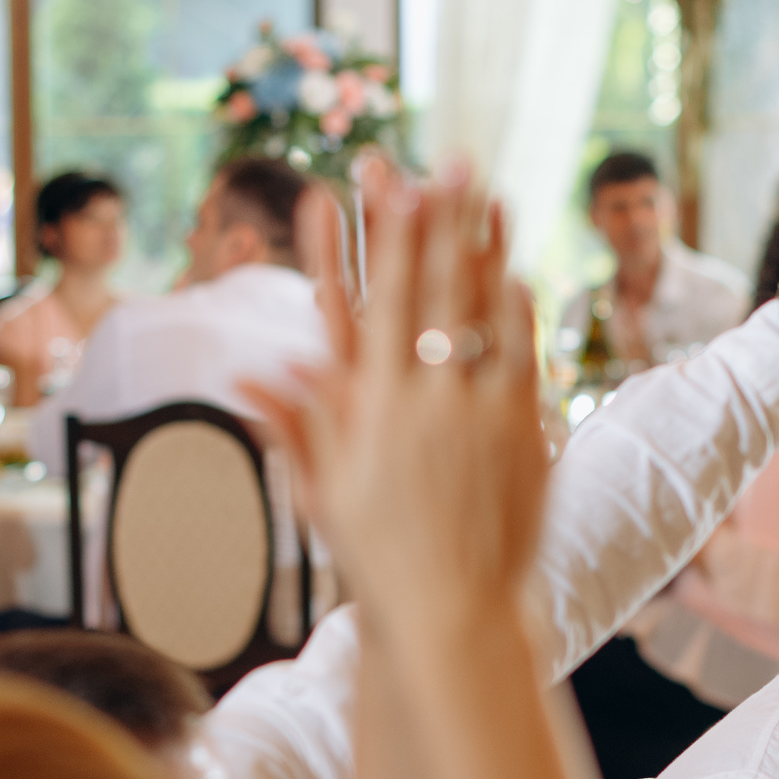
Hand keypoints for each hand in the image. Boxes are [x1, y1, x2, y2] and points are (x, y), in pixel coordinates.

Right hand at [245, 163, 545, 638]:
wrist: (454, 616)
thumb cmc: (380, 561)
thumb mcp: (324, 493)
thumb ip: (295, 423)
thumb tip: (252, 372)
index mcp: (377, 411)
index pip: (384, 304)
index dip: (392, 242)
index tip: (393, 187)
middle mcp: (432, 403)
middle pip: (441, 292)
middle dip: (444, 221)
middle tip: (451, 162)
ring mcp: (486, 417)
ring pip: (491, 314)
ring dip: (490, 249)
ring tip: (492, 195)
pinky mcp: (526, 437)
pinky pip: (525, 358)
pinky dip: (521, 313)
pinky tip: (520, 273)